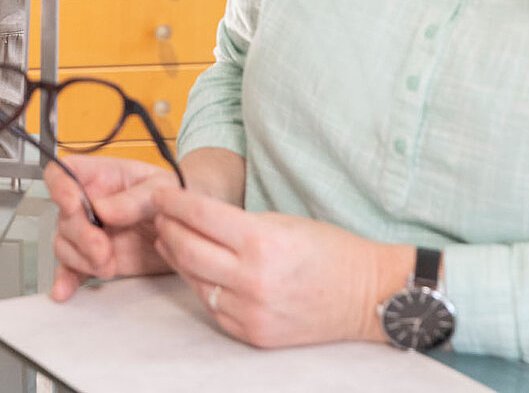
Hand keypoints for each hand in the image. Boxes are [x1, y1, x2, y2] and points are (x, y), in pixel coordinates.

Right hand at [49, 156, 180, 301]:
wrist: (188, 229)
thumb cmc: (172, 197)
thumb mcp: (161, 188)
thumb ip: (133, 198)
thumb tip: (102, 209)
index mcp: (99, 177)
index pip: (63, 171)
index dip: (59, 185)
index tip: (71, 203)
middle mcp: (87, 203)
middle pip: (63, 216)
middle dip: (80, 235)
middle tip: (102, 249)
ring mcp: (89, 233)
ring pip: (64, 244)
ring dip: (81, 259)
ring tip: (108, 265)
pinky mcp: (94, 259)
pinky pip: (72, 269)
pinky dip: (67, 280)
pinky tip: (65, 290)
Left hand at [150, 186, 412, 347]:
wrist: (368, 296)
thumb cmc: (330, 251)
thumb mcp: (282, 222)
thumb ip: (235, 222)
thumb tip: (191, 213)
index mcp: (262, 243)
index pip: (200, 216)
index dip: (173, 201)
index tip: (161, 193)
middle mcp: (253, 280)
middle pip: (187, 249)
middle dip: (167, 227)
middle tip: (160, 215)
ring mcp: (252, 311)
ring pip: (195, 280)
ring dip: (177, 257)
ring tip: (170, 239)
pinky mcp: (253, 334)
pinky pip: (213, 307)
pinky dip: (201, 285)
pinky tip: (197, 269)